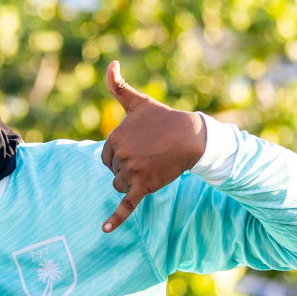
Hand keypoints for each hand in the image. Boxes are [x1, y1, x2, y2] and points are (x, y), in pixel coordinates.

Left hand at [99, 61, 206, 231]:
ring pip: (120, 186)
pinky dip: (115, 219)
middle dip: (127, 168)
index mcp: (114, 138)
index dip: (121, 155)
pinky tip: (104, 231)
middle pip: (113, 172)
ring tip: (152, 166)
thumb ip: (118, 87)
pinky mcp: (144, 186)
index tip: (139, 146)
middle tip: (148, 156)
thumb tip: (109, 64)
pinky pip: (126, 205)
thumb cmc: (163, 119)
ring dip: (133, 181)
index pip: (106, 157)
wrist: (192, 137)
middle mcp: (121, 155)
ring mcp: (133, 172)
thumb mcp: (138, 102)